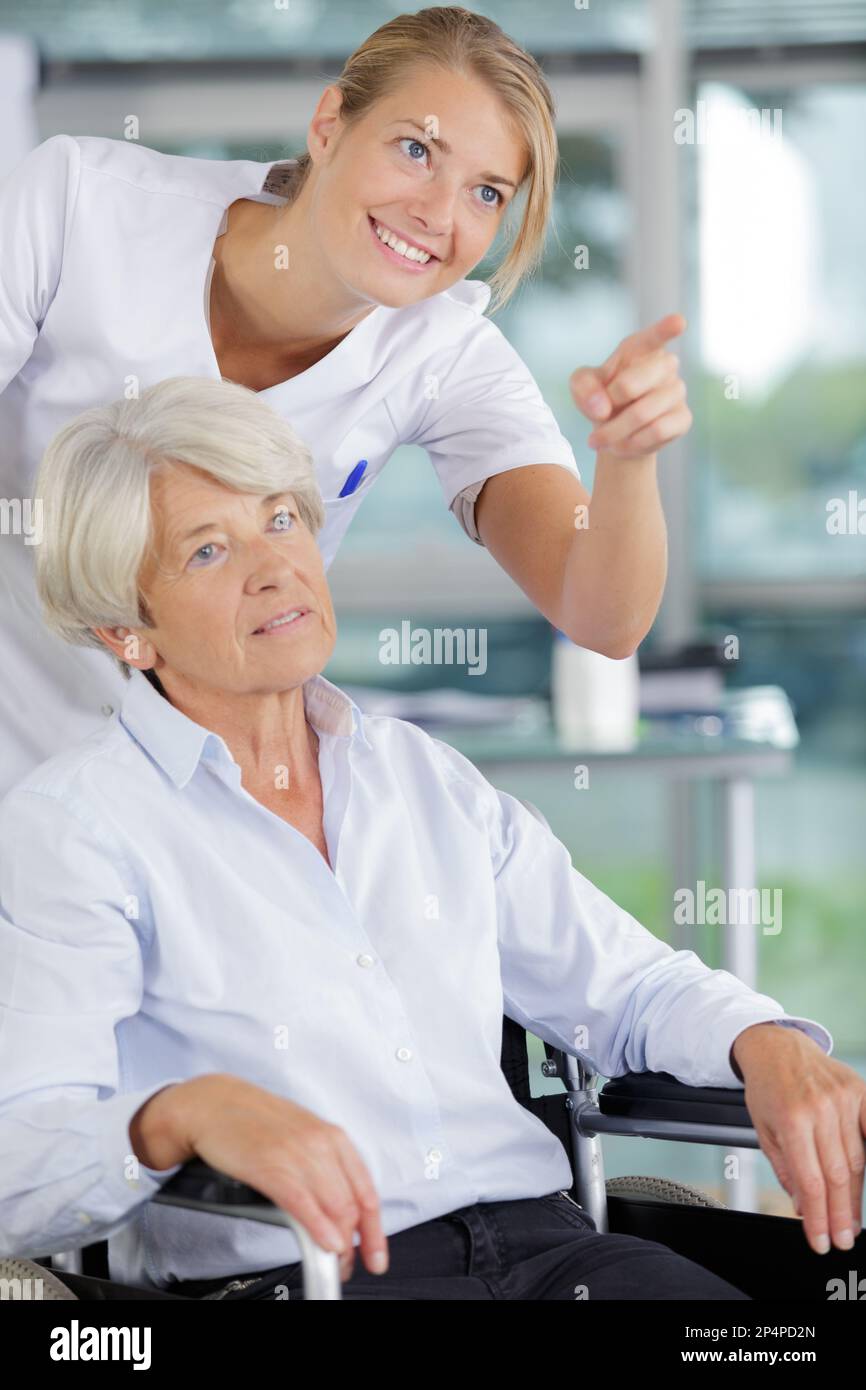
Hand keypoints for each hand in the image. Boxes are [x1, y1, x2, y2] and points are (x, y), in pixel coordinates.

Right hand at [131, 1073, 387, 1282]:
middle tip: (347, 1267)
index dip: (376, 1231)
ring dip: (337, 1247)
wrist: (213, 1103)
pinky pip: (304, 1203)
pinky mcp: (271, 1166)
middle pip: (352, 1205)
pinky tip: (325, 1246)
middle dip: (355, 1246)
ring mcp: (297, 1154)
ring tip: (332, 1265)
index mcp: (333, 1137)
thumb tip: (341, 1209)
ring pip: (333, 1208)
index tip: (376, 1256)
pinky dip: (318, 1229)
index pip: (367, 1191)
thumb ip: (324, 1167)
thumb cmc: (255, 1122)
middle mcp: (321, 1143)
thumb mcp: (301, 1137)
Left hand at [569, 313, 691, 460]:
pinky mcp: (683, 418)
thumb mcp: (582, 387)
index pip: (654, 336)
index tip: (678, 322)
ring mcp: (677, 391)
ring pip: (645, 412)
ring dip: (616, 431)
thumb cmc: (601, 400)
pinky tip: (623, 445)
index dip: (666, 329)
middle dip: (611, 404)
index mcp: (640, 349)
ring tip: (601, 440)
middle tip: (598, 417)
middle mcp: (664, 365)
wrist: (617, 434)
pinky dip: (633, 442)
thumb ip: (584, 386)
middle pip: (638, 381)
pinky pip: (658, 431)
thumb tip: (603, 406)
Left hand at [732, 1025, 865, 1254]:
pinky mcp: (860, 1091)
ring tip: (852, 1221)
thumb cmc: (766, 1088)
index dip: (818, 1217)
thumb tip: (802, 1206)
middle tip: (843, 1240)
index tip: (821, 1241)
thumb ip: (784, 1169)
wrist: (776, 1047)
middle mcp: (820, 1108)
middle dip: (840, 1214)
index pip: (810, 1181)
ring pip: (858, 1159)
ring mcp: (843, 1099)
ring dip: (855, 1196)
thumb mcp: (763, 1129)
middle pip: (837, 1175)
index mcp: (791, 1119)